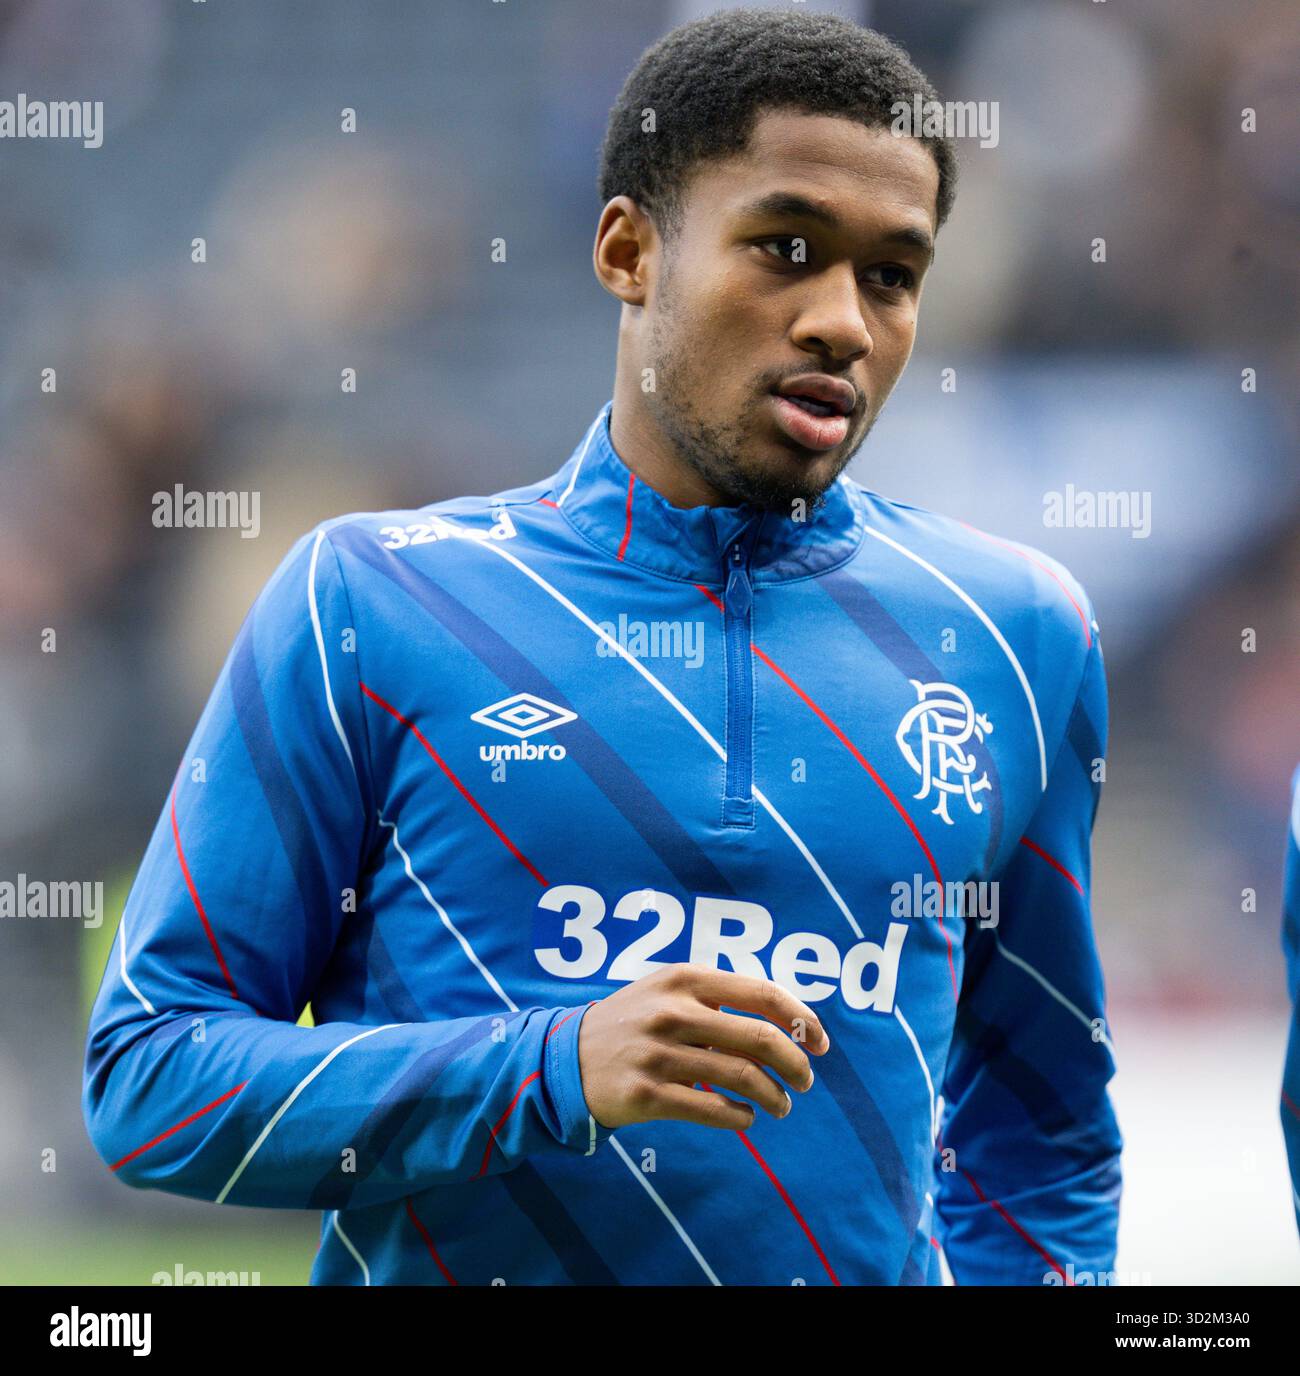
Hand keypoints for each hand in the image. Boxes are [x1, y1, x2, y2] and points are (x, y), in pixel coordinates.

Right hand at [576, 964, 830, 1130]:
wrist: (568, 1058)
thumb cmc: (634, 1022)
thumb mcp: (669, 991)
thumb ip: (719, 998)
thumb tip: (787, 1021)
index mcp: (686, 979)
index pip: (762, 993)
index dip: (801, 1018)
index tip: (820, 1042)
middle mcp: (674, 1011)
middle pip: (759, 1038)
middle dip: (795, 1063)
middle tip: (805, 1080)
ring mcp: (658, 1054)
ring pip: (742, 1078)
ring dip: (774, 1096)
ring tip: (781, 1106)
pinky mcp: (646, 1094)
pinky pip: (712, 1110)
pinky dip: (740, 1118)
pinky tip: (746, 1118)